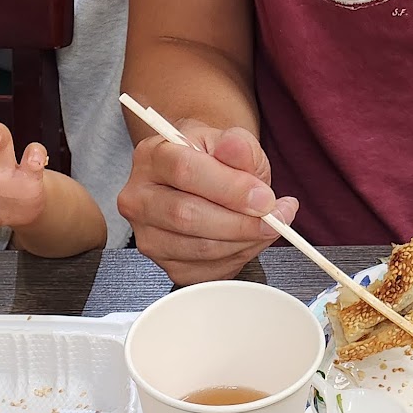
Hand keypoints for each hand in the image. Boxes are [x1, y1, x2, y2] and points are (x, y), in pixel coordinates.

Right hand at [116, 120, 297, 285]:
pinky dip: (237, 258)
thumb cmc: (214, 161)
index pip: (184, 172)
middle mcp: (139, 199)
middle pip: (188, 216)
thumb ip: (238, 145)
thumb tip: (235, 148)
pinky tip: (247, 240)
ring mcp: (149, 237)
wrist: (204, 182)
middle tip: (273, 218)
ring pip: (200, 248)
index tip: (265, 198)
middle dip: (240, 221)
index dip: (230, 188)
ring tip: (267, 226)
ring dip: (243, 241)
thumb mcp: (230, 141)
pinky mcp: (166, 267)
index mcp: (151, 158)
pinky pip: (207, 271)